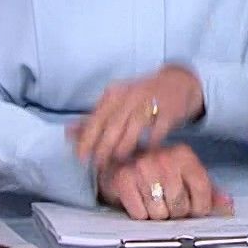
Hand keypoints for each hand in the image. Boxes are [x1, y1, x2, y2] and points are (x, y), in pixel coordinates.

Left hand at [71, 65, 203, 166]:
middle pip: (113, 124)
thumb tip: (68, 133)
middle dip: (103, 147)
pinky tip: (144, 154)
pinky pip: (157, 131)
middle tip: (99, 165)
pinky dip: (150, 144)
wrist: (179, 82)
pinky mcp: (170, 110)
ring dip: (124, 147)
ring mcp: (152, 101)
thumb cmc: (142, 97)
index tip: (81, 157)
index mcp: (115, 93)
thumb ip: (93, 119)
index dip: (87, 139)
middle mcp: (131, 95)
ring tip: (118, 161)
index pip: (96, 118)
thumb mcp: (116, 103)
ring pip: (133, 127)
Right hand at [96, 143, 232, 220]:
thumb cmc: (159, 172)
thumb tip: (228, 206)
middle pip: (180, 206)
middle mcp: (163, 158)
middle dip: (176, 212)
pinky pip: (140, 214)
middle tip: (169, 202)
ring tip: (154, 201)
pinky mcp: (122, 180)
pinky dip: (141, 214)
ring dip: (157, 214)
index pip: (202, 191)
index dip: (200, 207)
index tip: (194, 208)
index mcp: (184, 155)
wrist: (121, 162)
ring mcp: (141, 167)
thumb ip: (209, 192)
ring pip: (160, 213)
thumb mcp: (187, 177)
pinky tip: (140, 201)